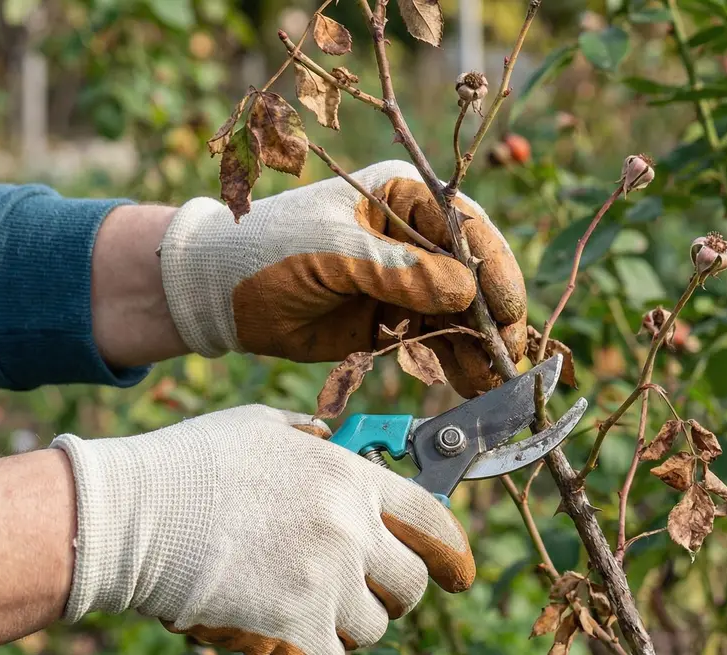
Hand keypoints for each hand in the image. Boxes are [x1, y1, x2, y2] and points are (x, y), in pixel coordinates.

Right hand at [52, 404, 473, 654]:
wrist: (132, 514)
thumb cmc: (190, 465)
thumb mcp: (263, 428)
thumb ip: (312, 440)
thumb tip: (334, 443)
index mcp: (352, 479)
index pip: (434, 520)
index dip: (452, 552)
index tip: (459, 572)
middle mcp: (352, 530)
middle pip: (411, 584)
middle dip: (393, 593)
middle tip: (363, 594)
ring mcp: (328, 581)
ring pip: (372, 627)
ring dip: (347, 624)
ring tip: (306, 607)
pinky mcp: (297, 627)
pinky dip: (313, 654)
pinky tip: (283, 633)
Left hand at [160, 160, 526, 396]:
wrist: (217, 295)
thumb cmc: (269, 251)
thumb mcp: (334, 255)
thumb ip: (399, 273)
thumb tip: (466, 292)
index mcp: (405, 197)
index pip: (469, 231)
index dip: (494, 272)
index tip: (508, 312)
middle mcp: (416, 236)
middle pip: (475, 277)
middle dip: (495, 318)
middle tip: (509, 359)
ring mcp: (408, 281)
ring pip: (462, 314)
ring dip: (481, 348)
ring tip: (496, 385)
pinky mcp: (395, 321)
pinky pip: (438, 342)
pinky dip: (456, 364)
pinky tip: (474, 385)